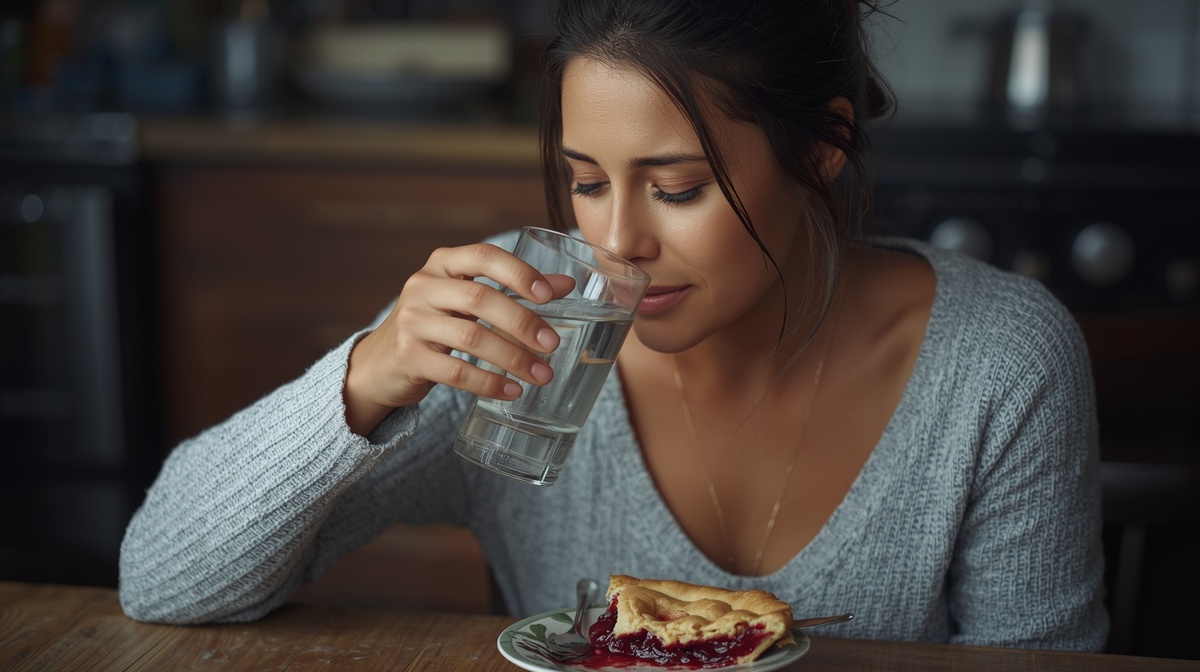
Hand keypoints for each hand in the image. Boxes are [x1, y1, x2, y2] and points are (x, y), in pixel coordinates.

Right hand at [344, 242, 574, 435]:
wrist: (378, 362)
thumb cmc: (435, 324)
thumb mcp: (467, 300)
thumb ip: (513, 289)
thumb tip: (567, 285)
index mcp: (442, 264)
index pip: (483, 256)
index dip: (518, 272)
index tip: (549, 295)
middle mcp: (423, 287)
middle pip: (481, 299)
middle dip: (522, 322)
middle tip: (552, 344)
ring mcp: (411, 322)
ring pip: (471, 338)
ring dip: (512, 358)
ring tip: (542, 374)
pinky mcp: (408, 356)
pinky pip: (455, 372)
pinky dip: (488, 383)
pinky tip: (511, 391)